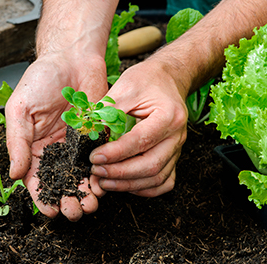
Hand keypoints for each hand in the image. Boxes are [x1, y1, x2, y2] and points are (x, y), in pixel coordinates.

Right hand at [5, 51, 107, 220]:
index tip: (50, 211)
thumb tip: (15, 175)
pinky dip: (101, 173)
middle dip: (66, 200)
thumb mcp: (20, 109)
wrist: (72, 57)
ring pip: (81, 175)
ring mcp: (77, 143)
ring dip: (85, 193)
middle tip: (74, 212)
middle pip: (60, 181)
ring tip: (90, 206)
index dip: (41, 197)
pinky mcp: (96, 135)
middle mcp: (56, 148)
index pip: (36, 178)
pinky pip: (99, 158)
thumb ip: (18, 142)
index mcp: (34, 145)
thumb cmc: (41, 79)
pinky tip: (103, 185)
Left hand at [89, 57, 187, 196]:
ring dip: (129, 184)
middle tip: (96, 172)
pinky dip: (145, 188)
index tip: (94, 157)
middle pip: (151, 165)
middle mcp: (177, 135)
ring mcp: (177, 147)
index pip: (141, 141)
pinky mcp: (173, 155)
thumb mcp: (125, 87)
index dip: (115, 153)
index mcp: (168, 115)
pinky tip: (126, 185)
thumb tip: (88, 134)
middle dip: (120, 174)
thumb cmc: (147, 79)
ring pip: (157, 178)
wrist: (168, 78)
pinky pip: (165, 181)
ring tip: (104, 182)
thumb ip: (108, 111)